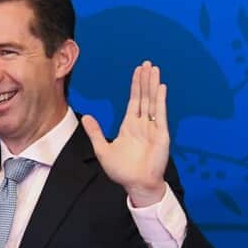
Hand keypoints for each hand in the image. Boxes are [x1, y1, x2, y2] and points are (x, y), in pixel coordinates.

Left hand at [80, 61, 170, 206]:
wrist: (136, 184)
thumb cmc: (122, 170)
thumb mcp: (103, 149)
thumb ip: (96, 132)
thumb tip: (86, 116)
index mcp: (130, 126)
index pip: (134, 101)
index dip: (135, 86)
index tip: (137, 72)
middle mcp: (142, 124)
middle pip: (144, 97)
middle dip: (145, 81)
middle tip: (146, 64)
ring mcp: (153, 128)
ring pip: (153, 102)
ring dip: (153, 85)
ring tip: (154, 69)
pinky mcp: (161, 134)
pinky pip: (161, 114)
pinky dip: (161, 101)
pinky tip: (161, 88)